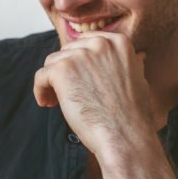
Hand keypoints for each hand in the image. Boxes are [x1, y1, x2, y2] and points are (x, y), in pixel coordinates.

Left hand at [33, 32, 153, 158]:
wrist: (125, 136)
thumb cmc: (131, 116)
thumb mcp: (137, 79)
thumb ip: (124, 64)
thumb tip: (127, 57)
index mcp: (119, 43)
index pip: (86, 42)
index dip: (78, 61)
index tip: (77, 78)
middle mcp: (100, 44)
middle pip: (67, 51)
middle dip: (65, 71)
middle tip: (67, 93)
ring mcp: (80, 55)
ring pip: (52, 63)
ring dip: (52, 82)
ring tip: (56, 101)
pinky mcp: (62, 70)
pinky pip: (41, 76)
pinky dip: (40, 90)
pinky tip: (47, 103)